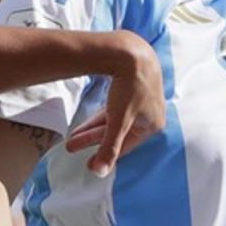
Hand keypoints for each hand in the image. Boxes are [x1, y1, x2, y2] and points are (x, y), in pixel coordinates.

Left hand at [64, 31, 165, 176]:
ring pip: (114, 118)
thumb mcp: (118, 121)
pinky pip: (116, 106)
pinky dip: (102, 114)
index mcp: (152, 124)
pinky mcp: (134, 84)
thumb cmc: (130, 87)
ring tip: (73, 134)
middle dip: (92, 139)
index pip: (125, 146)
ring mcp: (143, 97)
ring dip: (93, 127)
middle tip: (72, 146)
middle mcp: (150, 113)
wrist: (131, 51)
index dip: (104, 154)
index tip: (87, 163)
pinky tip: (91, 118)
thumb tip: (99, 173)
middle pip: (116, 131)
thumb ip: (109, 148)